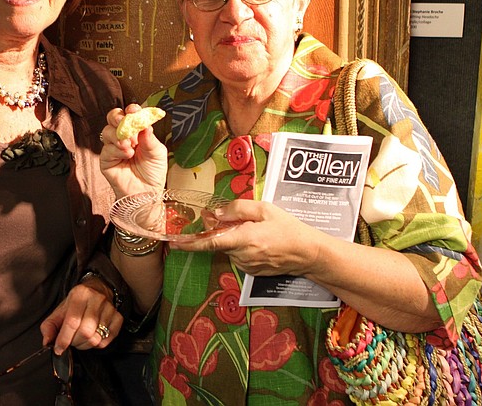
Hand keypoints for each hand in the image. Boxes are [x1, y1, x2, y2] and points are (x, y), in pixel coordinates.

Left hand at [39, 279, 122, 354]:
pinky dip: (97, 345)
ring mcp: (110, 308)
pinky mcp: (118, 317)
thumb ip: (49, 326)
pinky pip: (107, 340)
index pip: (72, 322)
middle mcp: (97, 299)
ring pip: (97, 338)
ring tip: (80, 339)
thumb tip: (47, 342)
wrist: (96, 290)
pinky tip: (92, 338)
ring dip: (85, 345)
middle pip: (86, 332)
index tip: (59, 349)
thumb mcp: (60, 310)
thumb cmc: (76, 304)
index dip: (64, 339)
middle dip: (75, 342)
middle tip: (71, 341)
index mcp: (80, 294)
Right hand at [99, 105, 167, 198]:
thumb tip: (143, 123)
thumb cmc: (153, 174)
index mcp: (136, 133)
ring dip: (118, 135)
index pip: (129, 116)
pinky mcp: (106, 160)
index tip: (134, 110)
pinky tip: (127, 154)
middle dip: (118, 117)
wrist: (147, 194)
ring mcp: (113, 148)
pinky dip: (116, 149)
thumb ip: (149, 137)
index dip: (130, 110)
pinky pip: (106, 149)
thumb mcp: (157, 152)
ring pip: (107, 131)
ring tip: (130, 145)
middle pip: (113, 118)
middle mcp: (123, 138)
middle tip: (125, 122)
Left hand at [169, 199, 325, 277]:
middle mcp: (242, 256)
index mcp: (245, 239)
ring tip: (252, 229)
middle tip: (227, 217)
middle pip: (218, 242)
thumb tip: (215, 213)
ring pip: (228, 248)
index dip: (190, 243)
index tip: (174, 242)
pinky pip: (237, 255)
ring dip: (231, 237)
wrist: (308, 253)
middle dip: (217, 230)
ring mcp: (246, 266)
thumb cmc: (288, 228)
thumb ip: (237, 209)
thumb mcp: (265, 209)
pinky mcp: (250, 271)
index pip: (211, 242)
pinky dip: (240, 246)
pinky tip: (256, 240)